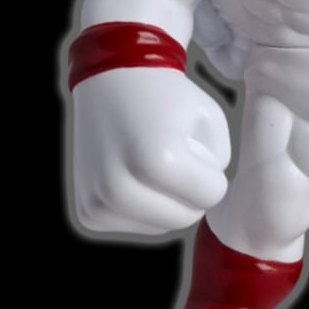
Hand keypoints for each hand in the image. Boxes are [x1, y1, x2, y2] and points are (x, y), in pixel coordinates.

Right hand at [72, 68, 229, 234]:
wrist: (110, 82)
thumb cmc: (166, 97)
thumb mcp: (210, 116)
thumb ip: (220, 162)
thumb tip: (205, 201)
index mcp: (153, 158)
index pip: (211, 195)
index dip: (213, 172)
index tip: (198, 150)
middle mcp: (118, 186)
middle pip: (186, 218)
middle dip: (192, 192)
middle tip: (180, 158)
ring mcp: (98, 202)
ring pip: (162, 227)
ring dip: (169, 202)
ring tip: (156, 163)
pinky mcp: (87, 213)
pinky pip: (137, 226)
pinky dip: (145, 208)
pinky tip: (137, 176)